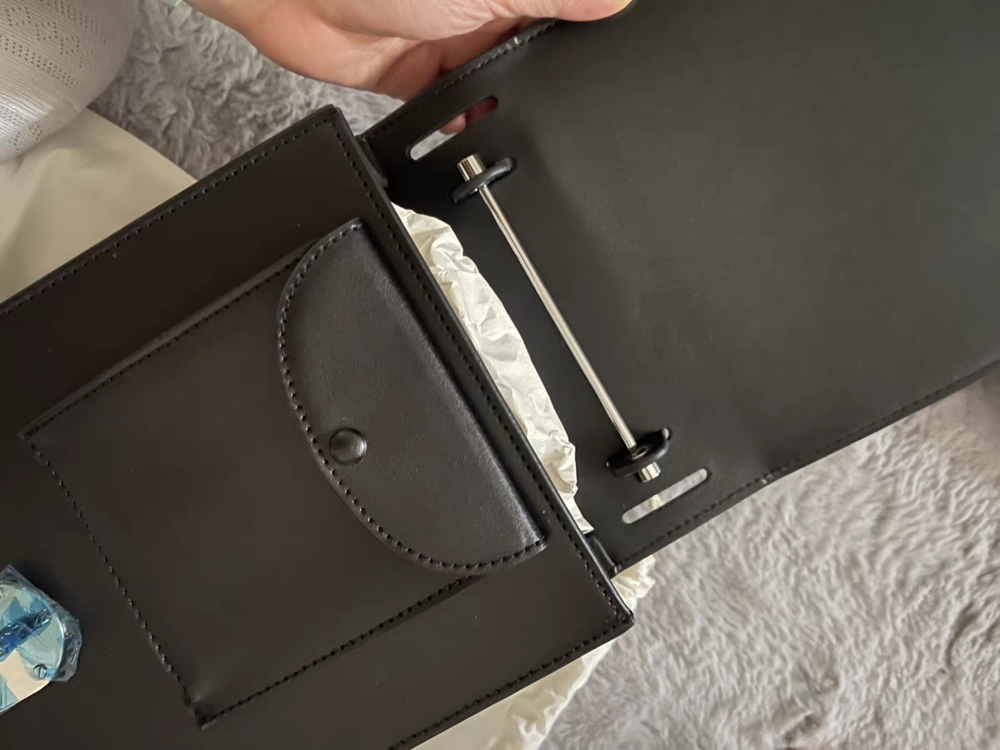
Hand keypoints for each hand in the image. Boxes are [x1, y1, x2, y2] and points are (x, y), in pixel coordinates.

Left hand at [188, 0, 630, 98]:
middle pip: (535, 49)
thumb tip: (615, 2)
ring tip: (522, 120)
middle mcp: (484, 3)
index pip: (563, 7)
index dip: (586, 33)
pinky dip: (468, 128)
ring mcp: (452, 40)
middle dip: (547, 76)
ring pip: (499, 87)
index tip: (612, 65)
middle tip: (568, 102)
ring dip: (507, 105)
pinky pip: (457, 114)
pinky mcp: (421, 80)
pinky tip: (482, 136)